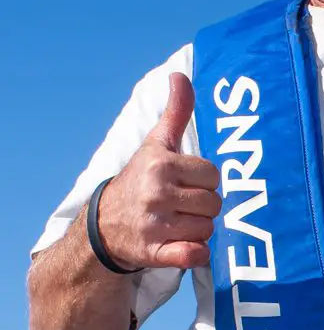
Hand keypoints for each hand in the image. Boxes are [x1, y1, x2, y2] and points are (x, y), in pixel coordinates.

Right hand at [97, 72, 220, 269]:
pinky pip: (195, 255)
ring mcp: (155, 225)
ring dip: (198, 230)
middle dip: (203, 206)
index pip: (213, 175)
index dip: (204, 182)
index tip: (185, 183)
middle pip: (214, 204)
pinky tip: (181, 246)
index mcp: (161, 165)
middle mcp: (157, 193)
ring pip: (208, 230)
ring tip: (177, 223)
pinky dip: (194, 254)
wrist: (102, 226)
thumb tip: (180, 75)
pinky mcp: (155, 254)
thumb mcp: (155, 144)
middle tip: (181, 205)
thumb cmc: (139, 180)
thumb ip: (175, 112)